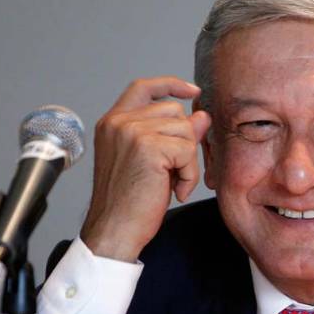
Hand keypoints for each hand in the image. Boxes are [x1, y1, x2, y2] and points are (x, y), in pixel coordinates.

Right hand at [80, 76, 211, 261]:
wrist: (114, 230)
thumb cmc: (129, 202)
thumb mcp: (151, 161)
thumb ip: (171, 134)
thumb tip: (202, 115)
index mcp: (112, 123)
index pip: (143, 87)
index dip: (170, 84)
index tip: (193, 91)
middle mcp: (118, 122)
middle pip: (174, 111)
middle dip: (184, 140)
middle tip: (174, 172)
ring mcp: (131, 131)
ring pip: (185, 131)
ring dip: (187, 161)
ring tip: (172, 183)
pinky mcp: (148, 146)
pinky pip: (188, 151)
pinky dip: (189, 174)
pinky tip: (175, 191)